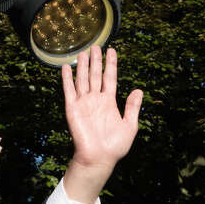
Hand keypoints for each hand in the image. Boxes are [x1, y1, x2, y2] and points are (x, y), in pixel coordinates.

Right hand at [59, 46, 143, 202]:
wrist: (98, 158)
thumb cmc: (114, 146)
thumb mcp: (130, 125)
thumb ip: (132, 107)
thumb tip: (138, 90)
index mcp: (109, 102)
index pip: (110, 78)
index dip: (111, 64)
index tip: (112, 50)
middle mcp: (96, 99)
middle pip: (96, 75)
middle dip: (96, 60)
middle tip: (96, 45)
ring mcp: (84, 103)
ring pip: (83, 79)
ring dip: (83, 65)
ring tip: (84, 51)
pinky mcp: (72, 108)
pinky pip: (69, 90)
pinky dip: (67, 78)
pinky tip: (66, 66)